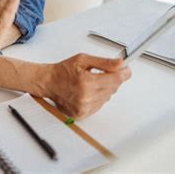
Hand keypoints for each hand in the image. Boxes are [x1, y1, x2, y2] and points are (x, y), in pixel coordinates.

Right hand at [0, 54, 130, 118]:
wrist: (48, 82)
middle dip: (112, 79)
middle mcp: (86, 97)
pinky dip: (97, 97)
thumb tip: (120, 64)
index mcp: (86, 82)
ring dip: (104, 88)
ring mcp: (85, 107)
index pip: (115, 79)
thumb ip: (103, 62)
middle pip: (113, 88)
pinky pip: (100, 105)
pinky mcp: (83, 114)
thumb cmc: (63, 70)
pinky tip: (87, 90)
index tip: (126, 69)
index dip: (123, 73)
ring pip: (108, 97)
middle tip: (103, 72)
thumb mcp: (83, 60)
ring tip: (91, 81)